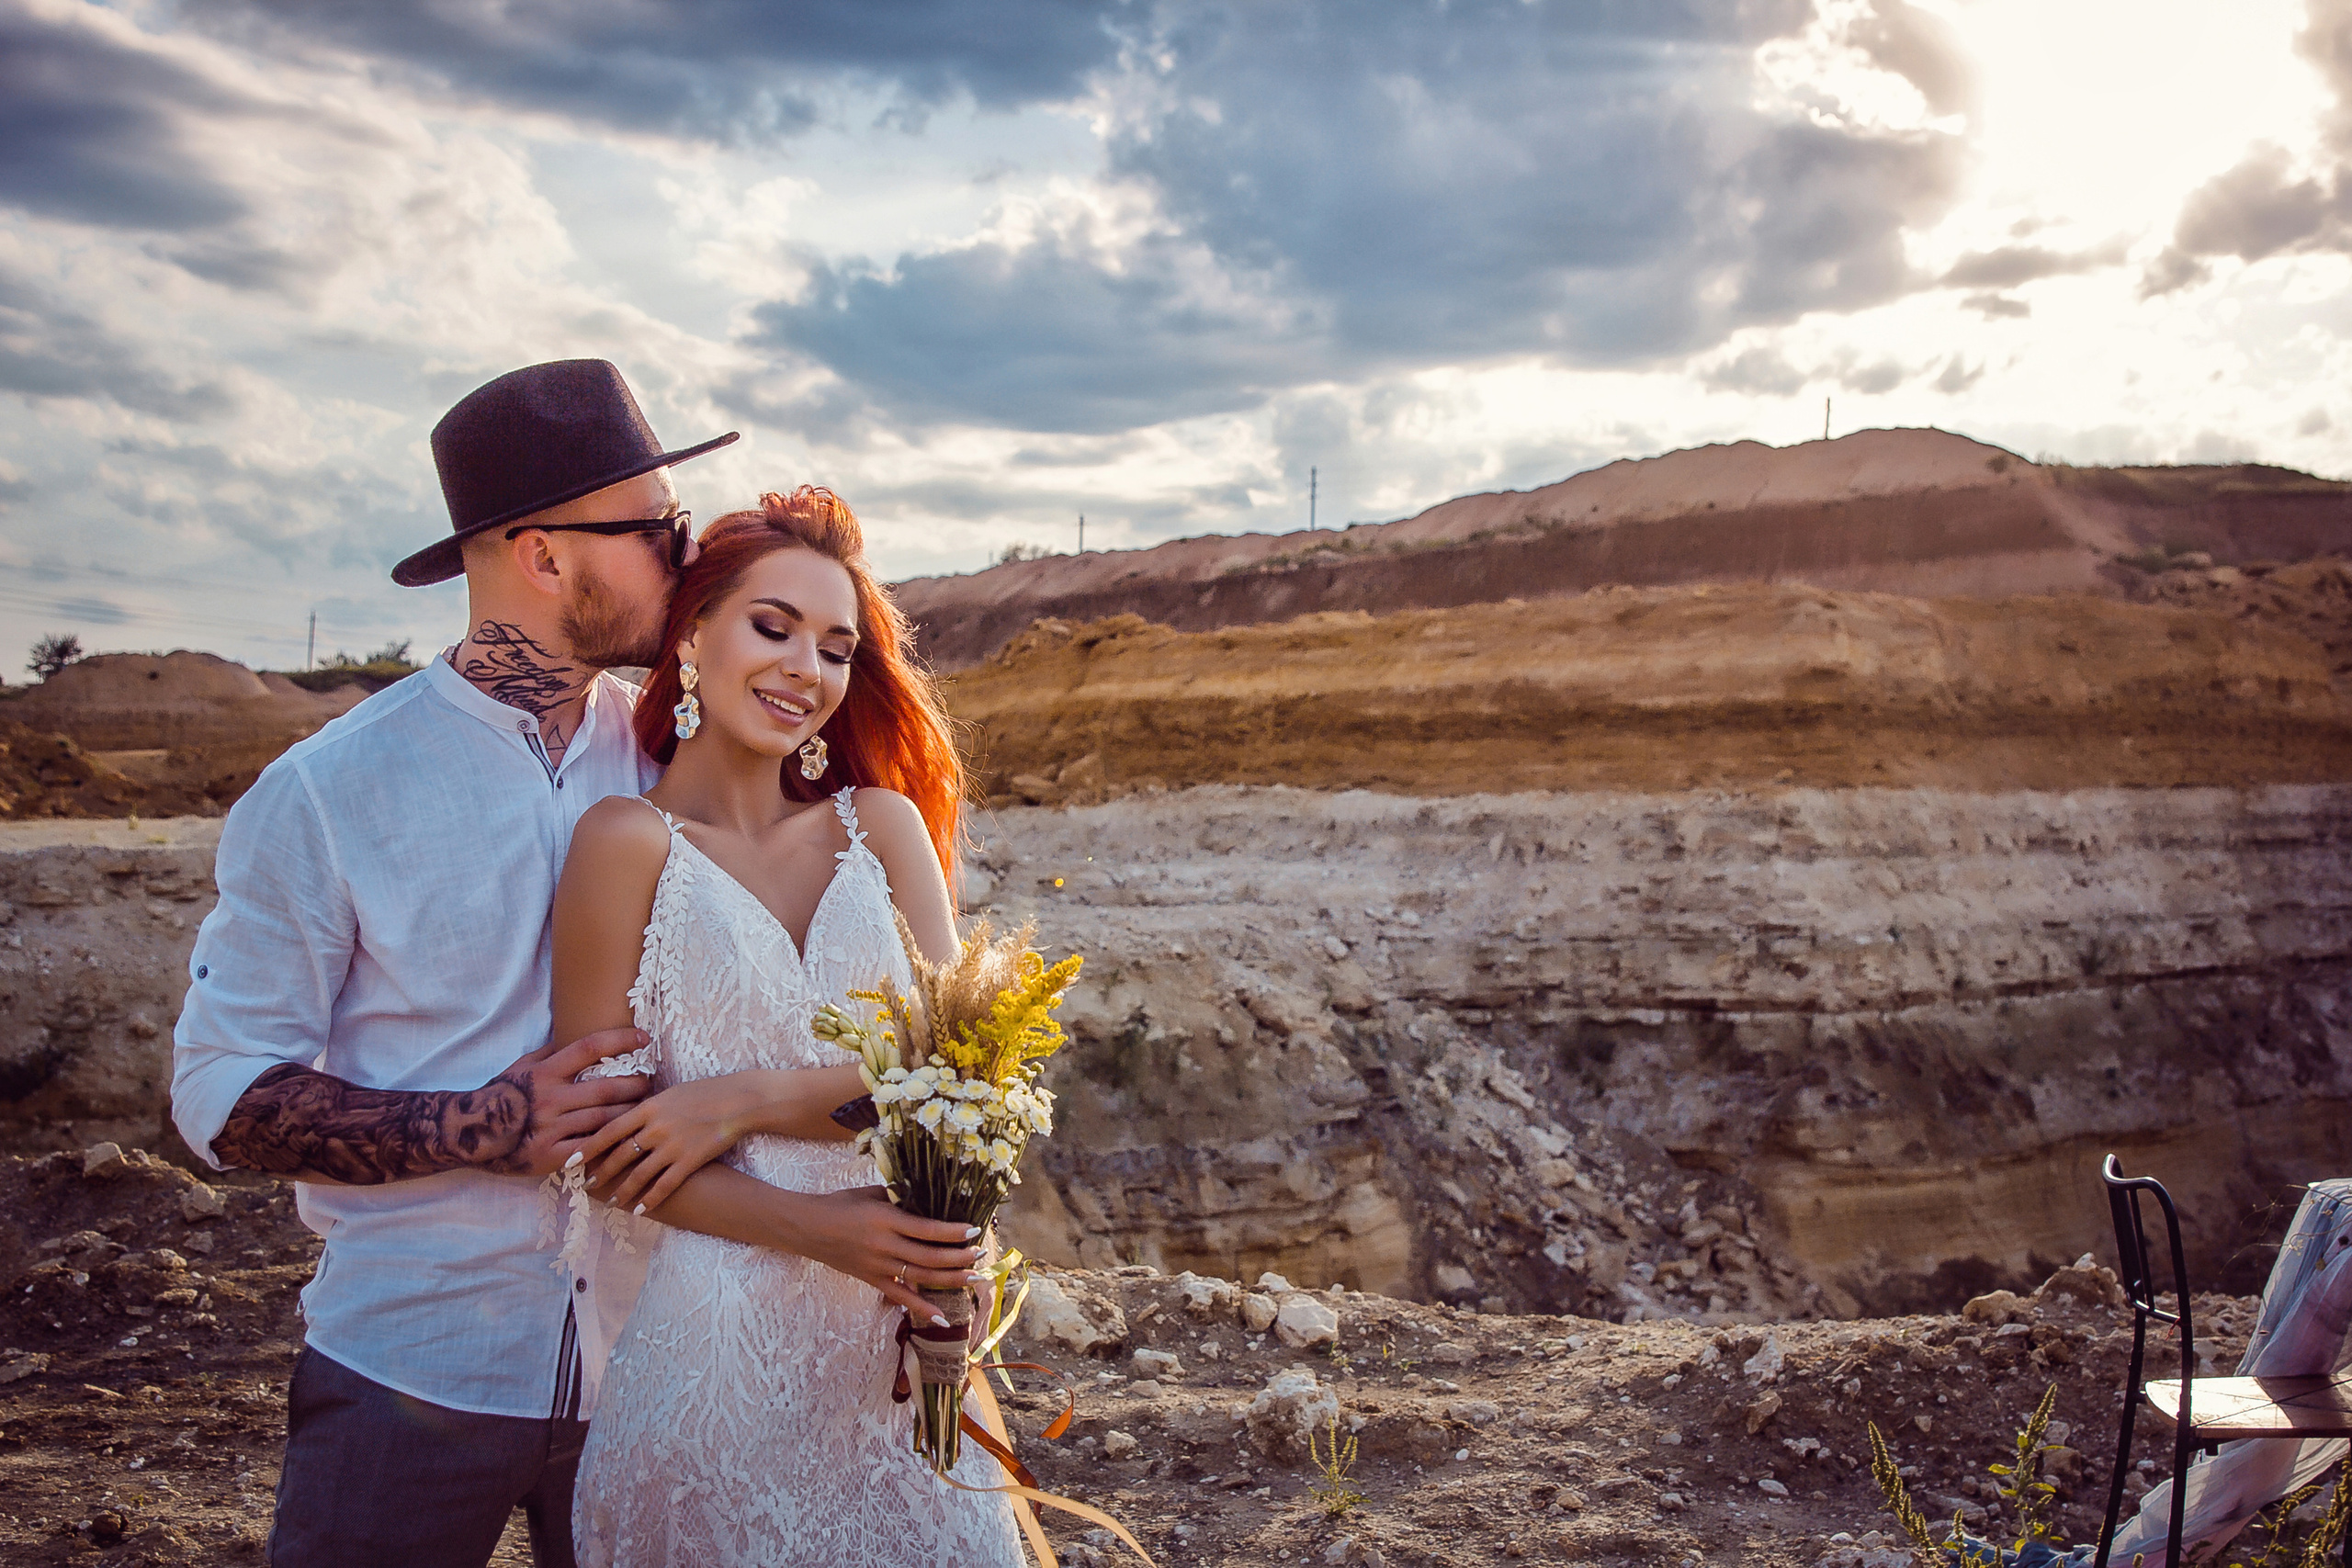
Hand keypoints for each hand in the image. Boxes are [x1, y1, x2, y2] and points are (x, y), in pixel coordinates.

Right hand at [485, 1027, 652, 1176]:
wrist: (468, 1132)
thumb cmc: (500, 1094)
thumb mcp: (521, 1066)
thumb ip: (550, 1051)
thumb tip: (576, 1029)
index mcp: (546, 1072)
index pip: (590, 1048)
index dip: (621, 1040)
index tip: (644, 1038)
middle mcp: (550, 1098)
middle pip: (607, 1089)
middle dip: (637, 1085)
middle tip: (653, 1082)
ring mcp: (551, 1127)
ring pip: (604, 1119)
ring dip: (631, 1114)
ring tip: (647, 1110)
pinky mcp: (550, 1155)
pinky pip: (589, 1148)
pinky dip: (610, 1143)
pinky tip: (627, 1139)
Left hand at [577, 1072, 771, 1213]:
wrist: (738, 1101)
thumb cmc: (706, 1092)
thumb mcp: (670, 1092)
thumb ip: (648, 1106)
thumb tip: (629, 1116)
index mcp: (648, 1108)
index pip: (609, 1130)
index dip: (588, 1148)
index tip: (571, 1160)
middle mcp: (655, 1128)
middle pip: (620, 1155)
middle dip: (601, 1173)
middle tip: (587, 1185)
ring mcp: (672, 1146)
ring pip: (639, 1174)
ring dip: (623, 1191)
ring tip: (612, 1202)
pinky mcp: (689, 1161)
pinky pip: (664, 1185)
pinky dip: (650, 1199)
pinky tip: (641, 1209)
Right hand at [782, 1186, 982, 1321]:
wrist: (807, 1228)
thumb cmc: (841, 1204)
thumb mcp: (872, 1193)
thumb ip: (900, 1197)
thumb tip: (929, 1200)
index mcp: (886, 1219)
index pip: (927, 1229)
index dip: (953, 1232)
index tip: (973, 1230)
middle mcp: (884, 1245)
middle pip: (929, 1256)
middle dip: (958, 1257)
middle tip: (979, 1255)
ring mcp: (878, 1266)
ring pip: (921, 1277)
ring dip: (950, 1279)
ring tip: (974, 1277)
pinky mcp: (872, 1280)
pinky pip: (901, 1297)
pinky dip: (922, 1309)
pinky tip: (942, 1319)